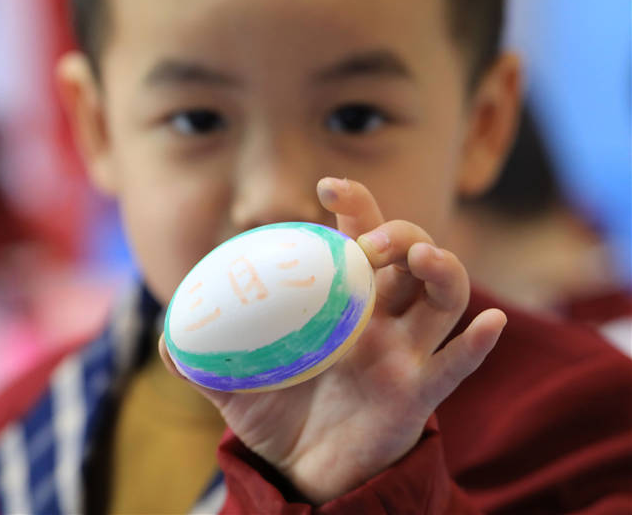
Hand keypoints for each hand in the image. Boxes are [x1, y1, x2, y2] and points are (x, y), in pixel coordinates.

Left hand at [158, 177, 505, 503]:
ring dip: (442, 270)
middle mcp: (379, 319)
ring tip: (422, 258)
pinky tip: (490, 322)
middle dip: (400, 232)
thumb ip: (200, 358)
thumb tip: (168, 336)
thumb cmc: (275, 415)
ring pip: (443, 299)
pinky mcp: (419, 393)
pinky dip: (478, 344)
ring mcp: (404, 353)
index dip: (354, 205)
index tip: (329, 186)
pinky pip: (457, 365)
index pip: (356, 238)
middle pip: (408, 257)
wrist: (300, 472)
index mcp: (338, 302)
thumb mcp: (231, 383)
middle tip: (372, 239)